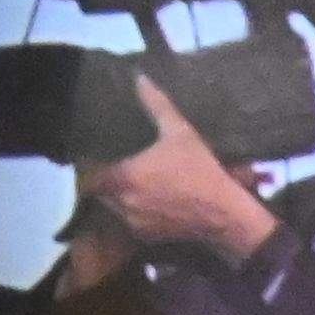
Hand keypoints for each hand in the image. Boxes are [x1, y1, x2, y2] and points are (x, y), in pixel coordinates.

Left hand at [82, 75, 281, 263]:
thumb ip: (157, 104)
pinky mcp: (149, 236)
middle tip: (114, 167)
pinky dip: (135, 213)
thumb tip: (140, 77)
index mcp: (123, 177)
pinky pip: (132, 223)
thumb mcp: (180, 132)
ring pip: (115, 209)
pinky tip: (150, 202)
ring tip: (131, 184)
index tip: (97, 156)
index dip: (89, 167)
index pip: (88, 175)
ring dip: (119, 198)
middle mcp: (122, 202)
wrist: (226, 214)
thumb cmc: (200, 171)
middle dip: (105, 182)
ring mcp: (134, 222)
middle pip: (100, 193)